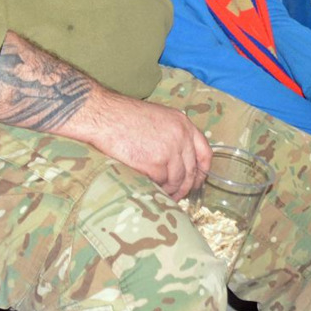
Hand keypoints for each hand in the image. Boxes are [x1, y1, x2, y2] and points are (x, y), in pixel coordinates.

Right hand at [86, 91, 211, 200]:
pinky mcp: (154, 164)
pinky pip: (160, 183)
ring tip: (162, 193)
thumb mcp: (157, 118)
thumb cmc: (124, 116)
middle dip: (185, 186)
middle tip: (178, 194)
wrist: (105, 116)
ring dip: (170, 190)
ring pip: (177, 180)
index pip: (205, 152)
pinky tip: (151, 189)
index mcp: (182, 123)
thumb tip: (178, 159)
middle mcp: (180, 137)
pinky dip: (157, 188)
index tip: (198, 180)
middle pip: (191, 170)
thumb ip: (172, 134)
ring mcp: (168, 151)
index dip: (203, 170)